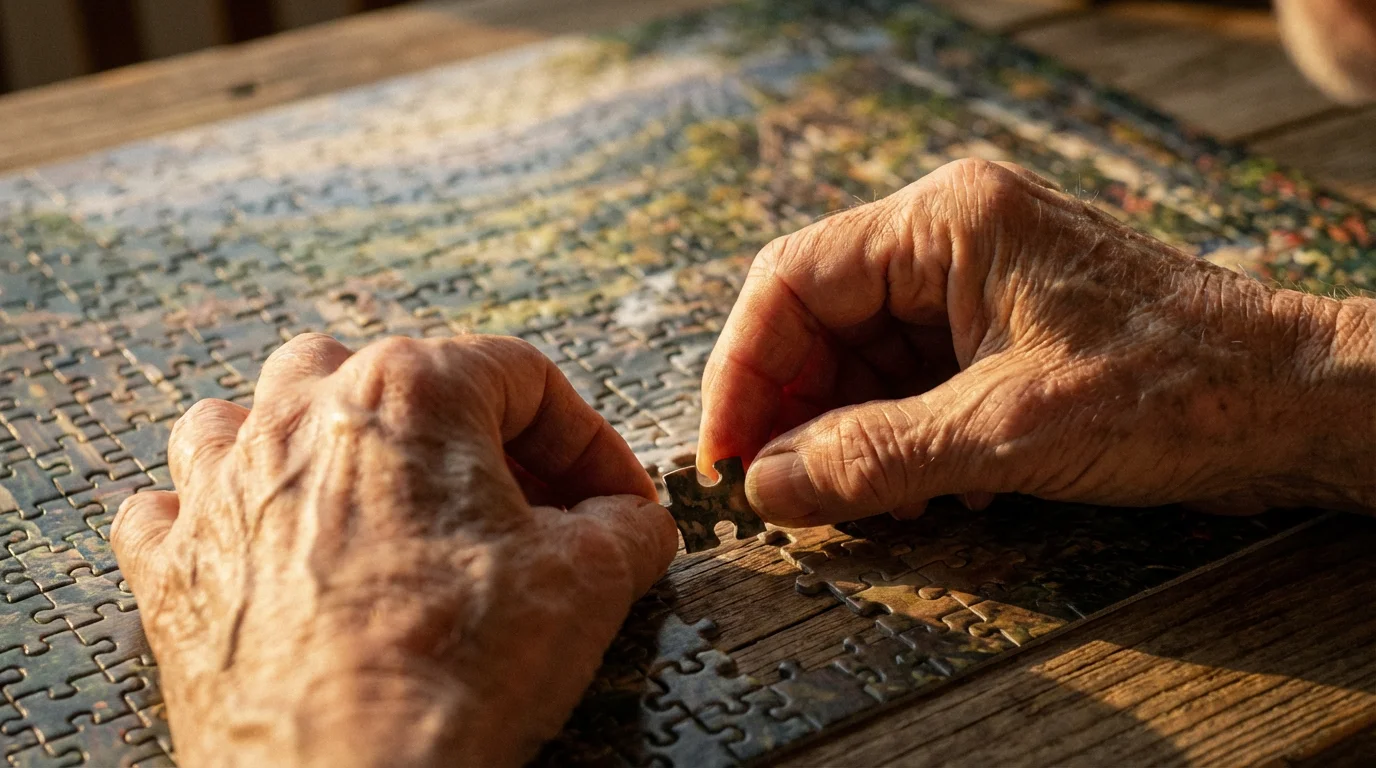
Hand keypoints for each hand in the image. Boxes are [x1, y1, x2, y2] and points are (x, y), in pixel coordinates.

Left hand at [111, 334, 677, 767]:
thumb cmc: (455, 676)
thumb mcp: (591, 582)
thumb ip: (626, 525)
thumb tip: (630, 522)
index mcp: (410, 392)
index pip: (526, 379)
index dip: (590, 442)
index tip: (613, 501)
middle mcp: (304, 415)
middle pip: (399, 376)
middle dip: (472, 437)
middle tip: (522, 510)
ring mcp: (224, 486)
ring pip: (266, 408)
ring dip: (328, 440)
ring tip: (381, 498)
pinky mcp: (177, 566)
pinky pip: (174, 501)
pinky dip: (217, 512)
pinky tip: (261, 543)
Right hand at [700, 158, 1375, 524]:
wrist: (1301, 406)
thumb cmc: (1177, 391)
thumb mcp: (1008, 432)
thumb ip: (876, 457)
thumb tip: (769, 487)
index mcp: (946, 221)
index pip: (795, 280)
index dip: (745, 370)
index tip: (729, 454)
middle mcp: (954, 237)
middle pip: (823, 320)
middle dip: (798, 410)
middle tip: (787, 493)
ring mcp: (981, 284)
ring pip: (865, 357)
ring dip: (850, 433)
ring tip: (863, 502)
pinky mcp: (1005, 331)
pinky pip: (914, 379)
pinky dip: (900, 437)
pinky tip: (923, 490)